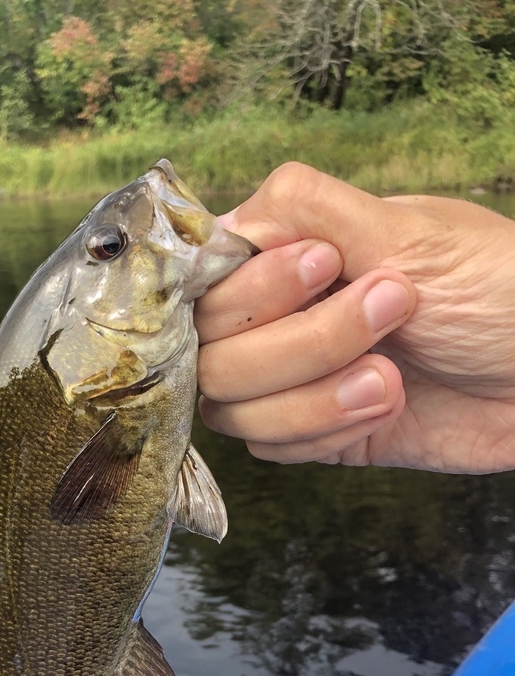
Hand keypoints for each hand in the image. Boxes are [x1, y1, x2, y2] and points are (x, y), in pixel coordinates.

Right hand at [195, 162, 514, 473]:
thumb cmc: (503, 290)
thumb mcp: (412, 233)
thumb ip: (309, 210)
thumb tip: (226, 217)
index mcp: (289, 254)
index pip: (206, 279)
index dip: (251, 290)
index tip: (325, 269)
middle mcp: (277, 317)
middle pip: (212, 352)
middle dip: (305, 343)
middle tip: (394, 309)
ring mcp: (292, 379)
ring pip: (232, 407)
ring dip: (314, 398)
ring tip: (389, 377)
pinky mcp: (316, 432)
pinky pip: (272, 448)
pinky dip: (325, 432)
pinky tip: (385, 407)